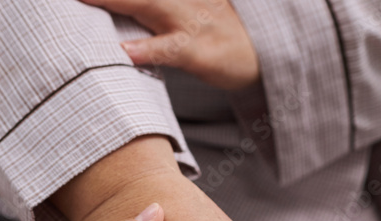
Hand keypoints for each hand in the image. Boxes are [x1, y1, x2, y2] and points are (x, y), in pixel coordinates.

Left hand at [82, 0, 259, 90]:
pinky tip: (125, 53)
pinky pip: (170, 50)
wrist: (265, 55)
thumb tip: (123, 7)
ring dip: (115, 1)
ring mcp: (191, 22)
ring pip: (148, 4)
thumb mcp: (184, 10)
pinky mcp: (199, 51)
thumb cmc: (217, 33)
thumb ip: (153, 5)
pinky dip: (148, 50)